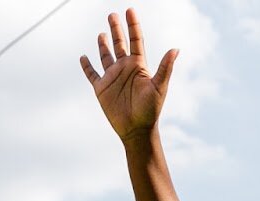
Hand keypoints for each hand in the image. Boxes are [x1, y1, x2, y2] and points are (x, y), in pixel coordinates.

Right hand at [80, 9, 178, 142]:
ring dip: (103, 45)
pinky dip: (87, 66)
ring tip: (102, 33)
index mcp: (138, 66)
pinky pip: (92, 74)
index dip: (133, 25)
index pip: (136, 40)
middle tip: (112, 14)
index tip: (130, 10)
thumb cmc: (151, 110)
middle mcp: (125, 69)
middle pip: (119, 44)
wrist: (137, 130)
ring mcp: (112, 77)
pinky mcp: (101, 88)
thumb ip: (165, 67)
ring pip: (106, 56)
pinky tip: (83, 57)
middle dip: (116, 29)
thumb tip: (176, 49)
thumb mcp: (159, 87)